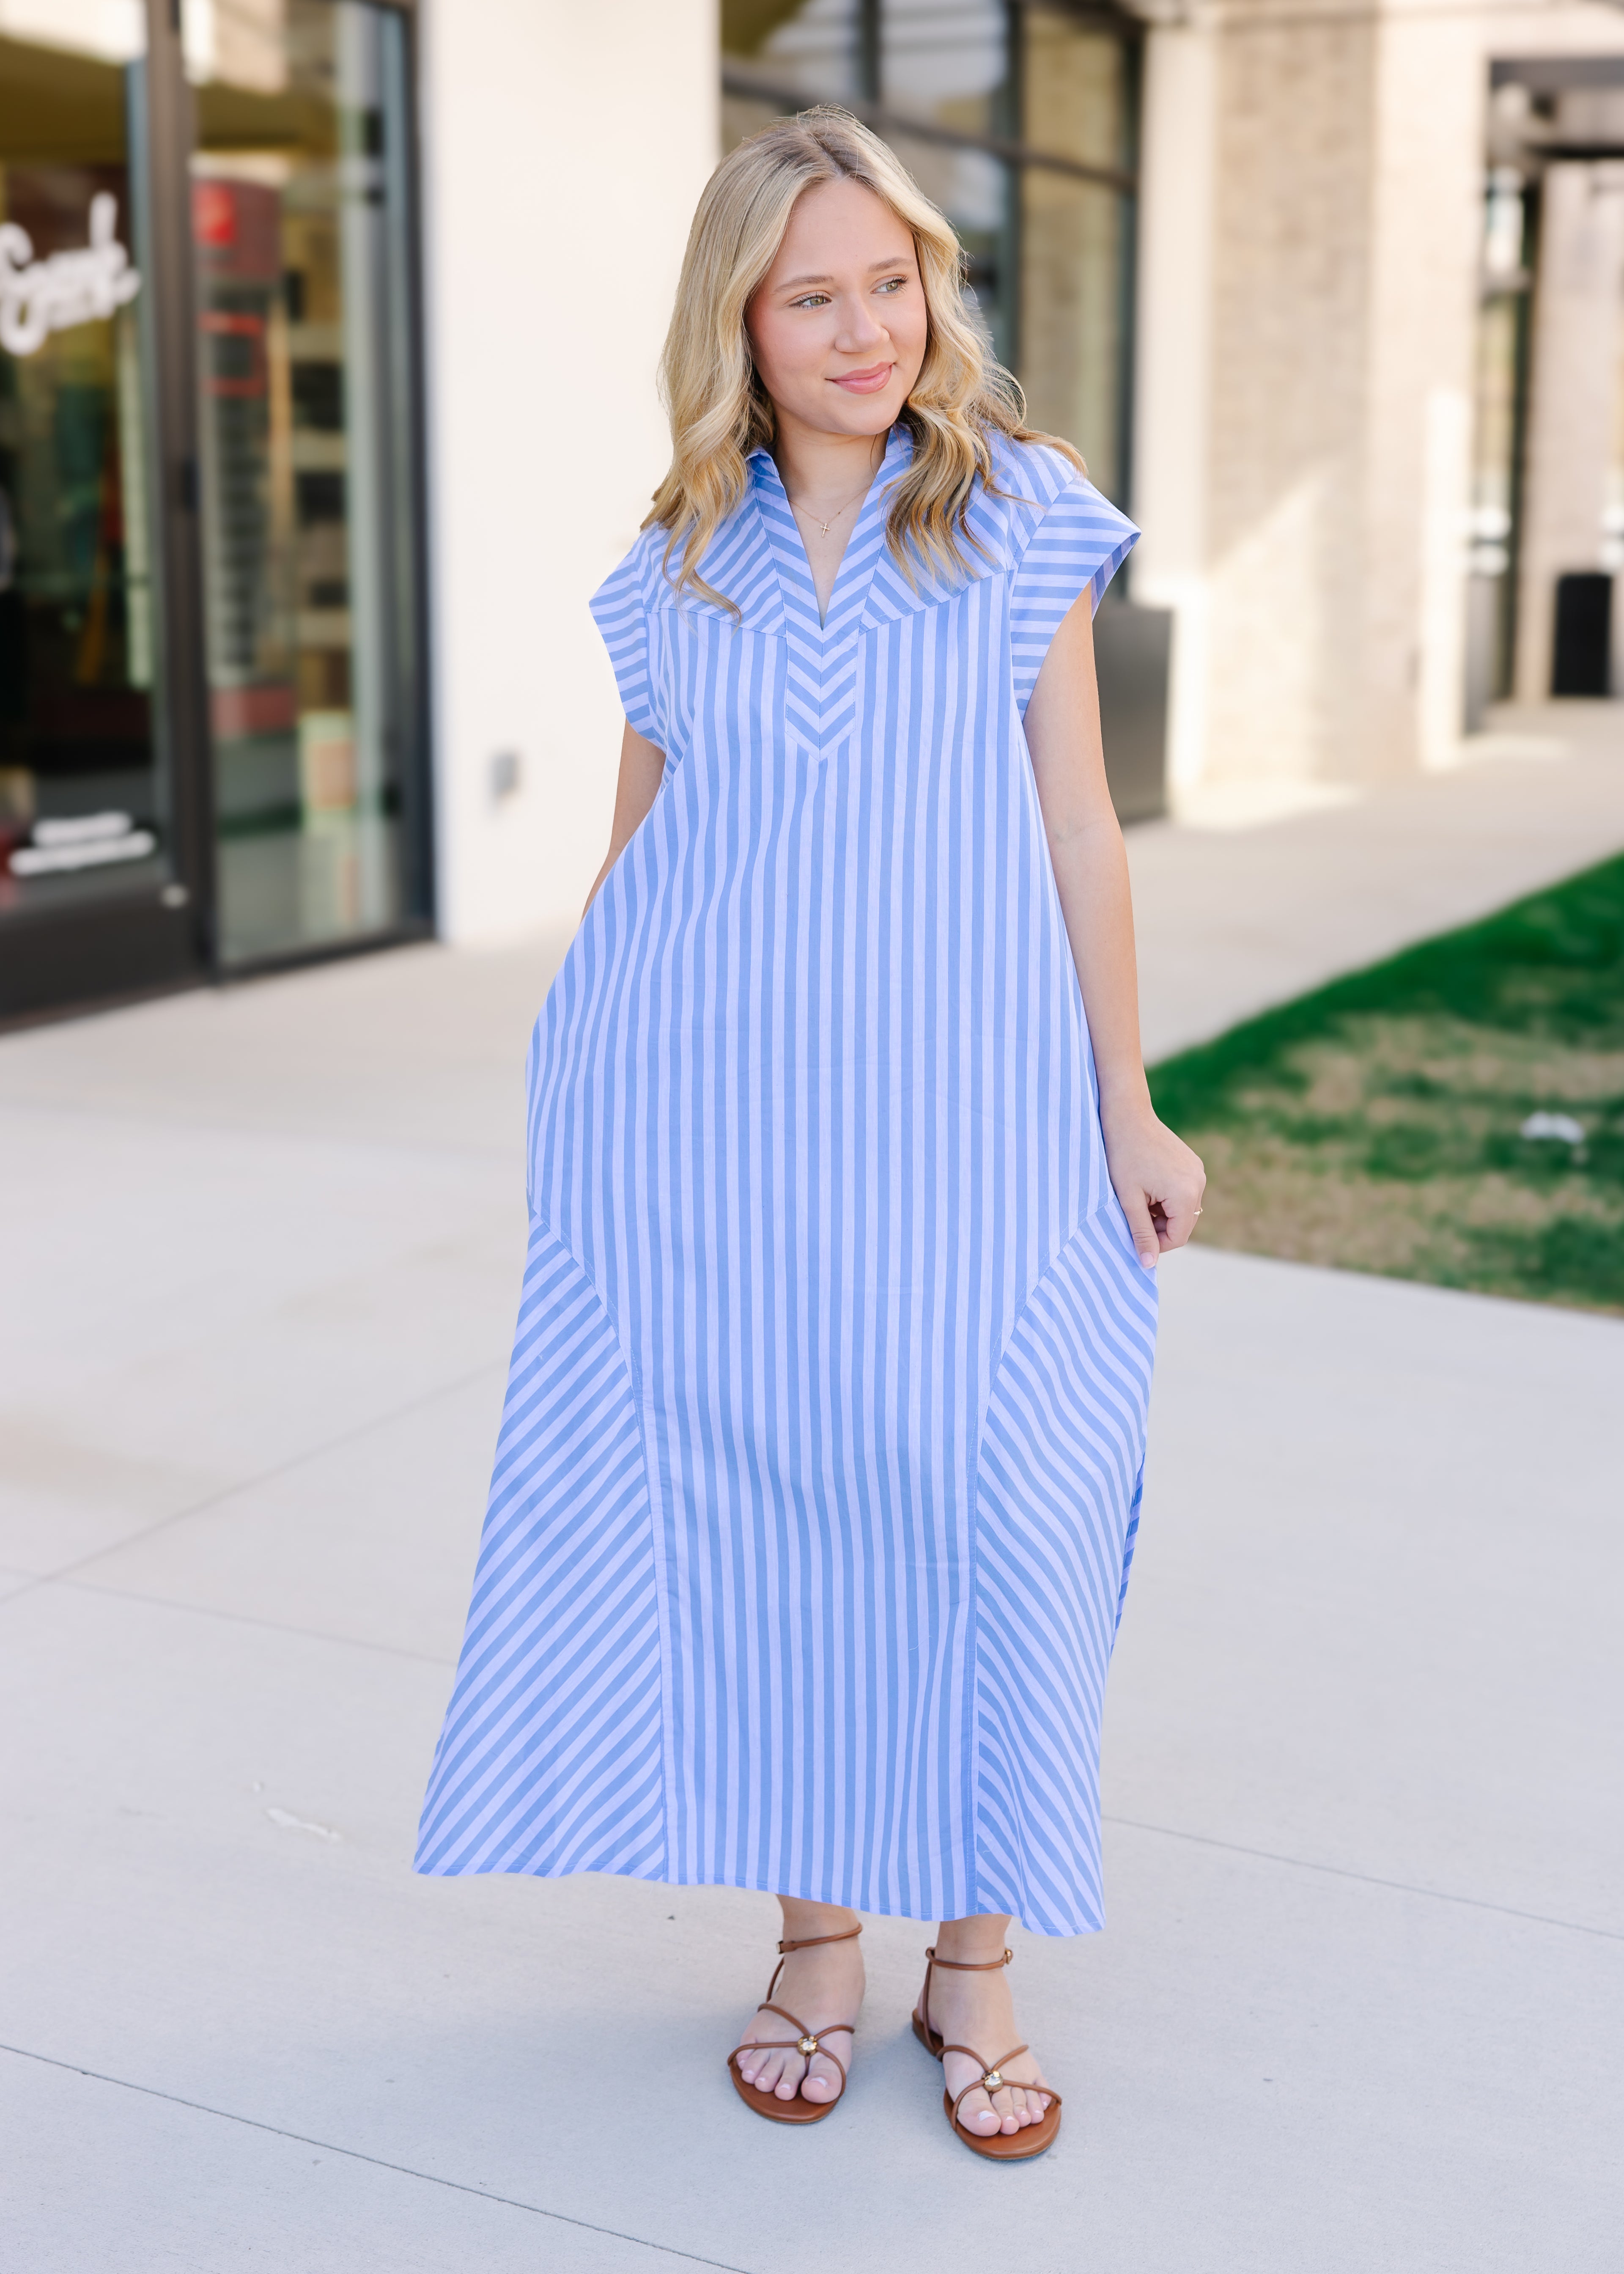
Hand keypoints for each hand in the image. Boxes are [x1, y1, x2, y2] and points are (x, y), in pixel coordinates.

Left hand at [1099, 1098, 1205, 1270]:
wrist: (1127, 1116)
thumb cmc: (1123, 1156)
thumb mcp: (1128, 1199)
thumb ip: (1140, 1232)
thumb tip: (1148, 1265)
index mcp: (1185, 1193)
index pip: (1178, 1237)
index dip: (1156, 1244)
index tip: (1134, 1236)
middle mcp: (1198, 1183)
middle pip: (1183, 1224)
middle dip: (1159, 1227)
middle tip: (1132, 1214)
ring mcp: (1197, 1171)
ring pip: (1183, 1209)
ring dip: (1161, 1212)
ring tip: (1138, 1197)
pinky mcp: (1192, 1164)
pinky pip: (1183, 1192)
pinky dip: (1166, 1197)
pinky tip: (1147, 1185)